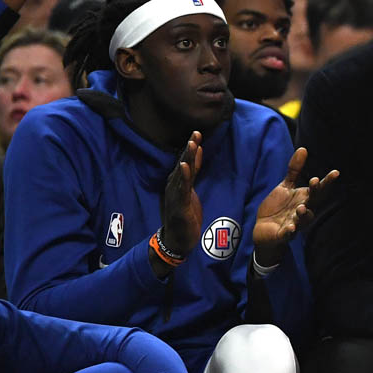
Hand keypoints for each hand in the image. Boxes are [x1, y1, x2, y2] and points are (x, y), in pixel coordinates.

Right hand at [161, 133, 203, 257]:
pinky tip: (184, 166)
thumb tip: (198, 151)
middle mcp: (174, 186)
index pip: (186, 162)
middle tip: (196, 133)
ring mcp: (175, 195)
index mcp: (177, 182)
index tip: (198, 133)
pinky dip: (183, 176)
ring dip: (187, 158)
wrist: (178, 239)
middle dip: (190, 149)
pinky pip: (181, 189)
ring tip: (191, 144)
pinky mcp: (179, 205)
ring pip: (182, 174)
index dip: (192, 148)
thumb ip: (194, 171)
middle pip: (183, 164)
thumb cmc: (185, 214)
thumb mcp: (191, 189)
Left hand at [252, 148, 337, 266]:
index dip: (327, 182)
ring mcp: (295, 223)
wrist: (264, 229)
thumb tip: (303, 149)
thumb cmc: (278, 207)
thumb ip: (295, 170)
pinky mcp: (284, 234)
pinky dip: (290, 231)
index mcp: (305, 199)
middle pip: (313, 202)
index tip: (335, 172)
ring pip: (303, 220)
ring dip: (304, 214)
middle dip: (315, 193)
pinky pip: (288, 234)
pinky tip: (290, 228)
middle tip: (315, 181)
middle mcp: (303, 211)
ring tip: (301, 208)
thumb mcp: (285, 186)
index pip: (319, 190)